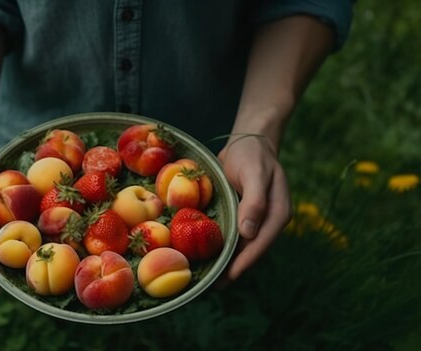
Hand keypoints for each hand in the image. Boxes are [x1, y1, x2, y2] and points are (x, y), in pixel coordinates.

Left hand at [216, 135, 291, 282]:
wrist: (249, 141)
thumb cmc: (252, 154)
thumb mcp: (254, 173)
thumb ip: (254, 201)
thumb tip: (249, 232)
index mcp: (278, 214)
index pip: (260, 244)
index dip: (243, 263)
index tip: (226, 278)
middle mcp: (269, 221)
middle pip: (251, 251)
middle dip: (232, 269)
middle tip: (209, 286)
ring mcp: (256, 220)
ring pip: (242, 247)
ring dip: (226, 262)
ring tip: (205, 278)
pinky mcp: (243, 216)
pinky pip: (233, 237)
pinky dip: (221, 247)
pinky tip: (205, 256)